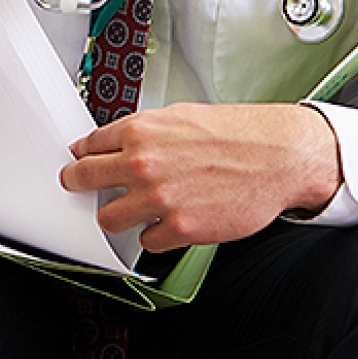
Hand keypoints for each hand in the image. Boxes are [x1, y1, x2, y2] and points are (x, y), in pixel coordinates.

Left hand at [59, 102, 341, 250]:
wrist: (279, 157)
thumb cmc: (237, 135)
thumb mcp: (180, 117)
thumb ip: (144, 132)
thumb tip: (117, 144)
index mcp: (140, 132)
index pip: (87, 146)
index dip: (82, 156)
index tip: (80, 163)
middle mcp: (143, 164)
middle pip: (82, 180)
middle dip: (78, 184)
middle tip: (80, 187)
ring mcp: (159, 199)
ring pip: (108, 219)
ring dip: (118, 216)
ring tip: (134, 211)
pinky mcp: (180, 228)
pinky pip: (147, 242)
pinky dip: (156, 235)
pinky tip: (170, 222)